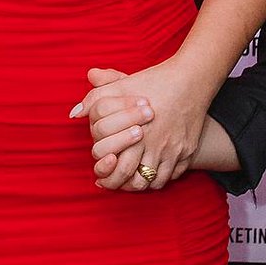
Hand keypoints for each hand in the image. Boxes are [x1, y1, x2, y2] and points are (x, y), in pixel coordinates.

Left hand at [69, 63, 209, 192]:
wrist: (190, 79)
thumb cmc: (152, 81)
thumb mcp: (119, 85)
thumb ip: (94, 99)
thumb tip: (75, 113)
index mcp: (135, 132)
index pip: (115, 166)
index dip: (105, 174)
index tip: (99, 177)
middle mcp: (155, 145)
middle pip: (134, 181)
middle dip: (119, 185)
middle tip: (112, 184)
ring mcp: (173, 150)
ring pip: (154, 182)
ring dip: (140, 184)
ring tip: (129, 181)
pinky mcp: (187, 151)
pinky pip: (172, 176)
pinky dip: (159, 179)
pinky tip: (150, 174)